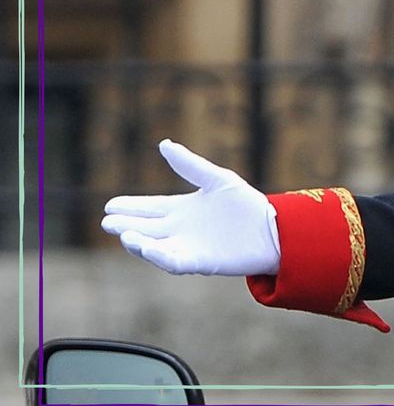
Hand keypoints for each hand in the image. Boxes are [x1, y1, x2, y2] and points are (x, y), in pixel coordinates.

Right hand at [102, 139, 280, 275]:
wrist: (274, 228)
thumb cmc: (246, 204)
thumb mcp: (217, 179)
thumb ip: (190, 165)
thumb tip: (164, 143)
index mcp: (182, 209)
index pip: (149, 208)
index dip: (130, 206)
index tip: (110, 204)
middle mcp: (180, 230)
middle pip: (146, 227)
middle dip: (126, 225)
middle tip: (108, 221)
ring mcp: (188, 247)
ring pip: (154, 246)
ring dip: (138, 242)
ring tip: (124, 234)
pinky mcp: (200, 262)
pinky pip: (175, 261)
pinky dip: (160, 256)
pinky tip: (148, 248)